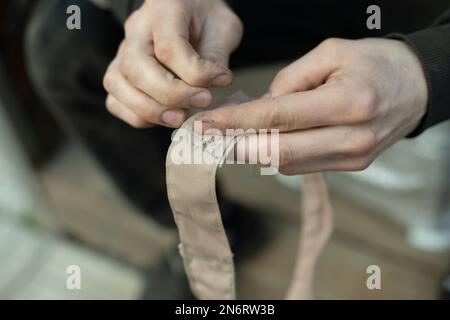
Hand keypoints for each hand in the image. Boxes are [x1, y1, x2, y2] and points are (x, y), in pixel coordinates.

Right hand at [103, 0, 242, 127]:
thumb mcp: (223, 28)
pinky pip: (115, 101)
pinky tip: (165, 116)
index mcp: (163, 8)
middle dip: (170, 95)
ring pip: (117, 84)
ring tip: (181, 117)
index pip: (168, 46)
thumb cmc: (207, 21)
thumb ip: (217, 56)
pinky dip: (138, 116)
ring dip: (150, 110)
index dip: (195, 72)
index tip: (222, 81)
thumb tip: (215, 84)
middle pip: (135, 67)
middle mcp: (136, 29)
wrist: (193, 15)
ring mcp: (122, 51)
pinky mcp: (120, 74)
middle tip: (202, 102)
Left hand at [197, 38, 427, 174]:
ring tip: (230, 138)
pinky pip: (303, 166)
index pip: (279, 117)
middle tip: (208, 138)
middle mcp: (352, 137)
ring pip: (288, 163)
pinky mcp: (352, 166)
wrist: (416, 87)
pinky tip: (263, 141)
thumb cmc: (374, 63)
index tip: (208, 124)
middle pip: (279, 151)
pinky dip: (277, 154)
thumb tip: (262, 106)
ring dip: (254, 152)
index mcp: (349, 102)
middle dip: (237, 146)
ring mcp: (353, 157)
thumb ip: (290, 80)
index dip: (238, 122)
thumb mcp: (331, 52)